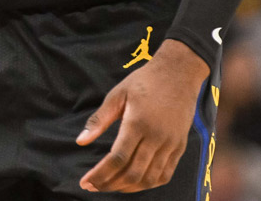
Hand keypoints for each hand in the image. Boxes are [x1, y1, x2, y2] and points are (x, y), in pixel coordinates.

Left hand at [77, 40, 208, 192]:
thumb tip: (80, 141)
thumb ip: (99, 120)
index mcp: (138, 123)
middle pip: (132, 173)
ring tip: (110, 186)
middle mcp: (157, 137)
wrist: (179, 72)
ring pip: (149, 178)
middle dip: (110, 184)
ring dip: (128, 188)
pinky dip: (148, 184)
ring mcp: (171, 143)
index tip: (85, 182)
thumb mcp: (117, 94)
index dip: (100, 174)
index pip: (117, 158)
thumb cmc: (144, 81)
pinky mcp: (180, 146)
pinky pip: (165, 174)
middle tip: (93, 186)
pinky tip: (133, 183)